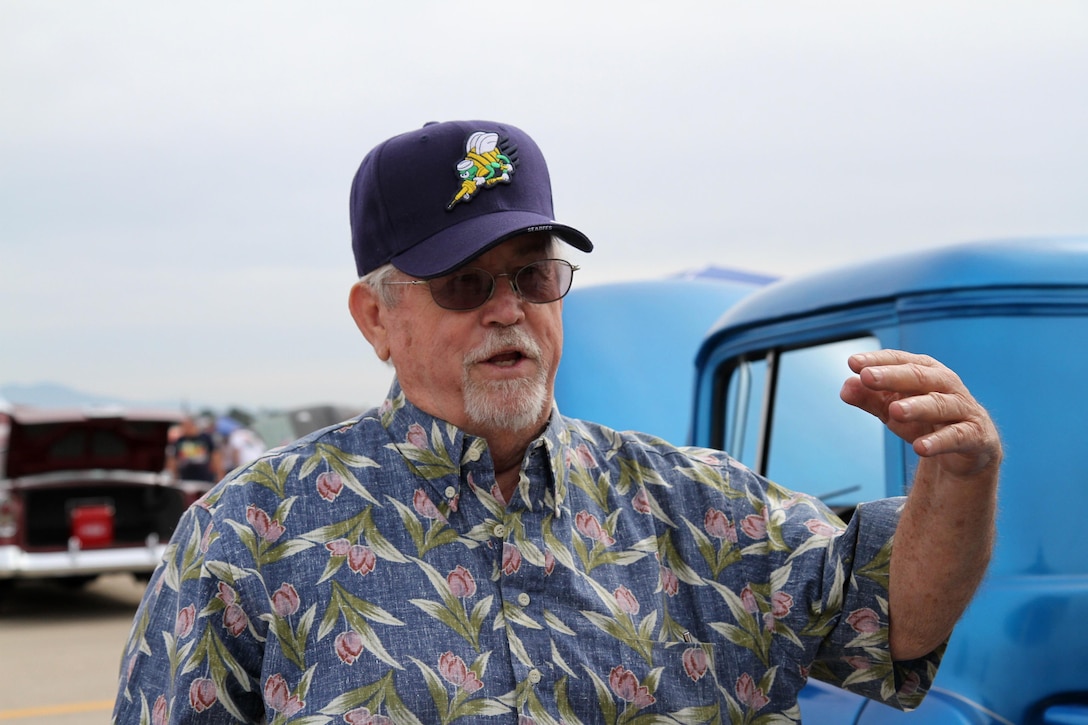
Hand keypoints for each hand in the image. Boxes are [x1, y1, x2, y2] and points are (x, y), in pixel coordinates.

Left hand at [839, 349, 1001, 478]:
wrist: (965, 453)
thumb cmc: (924, 422)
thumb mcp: (892, 410)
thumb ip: (869, 399)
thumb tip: (846, 387)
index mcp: (926, 372)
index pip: (901, 361)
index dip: (878, 360)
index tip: (853, 363)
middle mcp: (947, 385)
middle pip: (920, 377)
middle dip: (893, 376)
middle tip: (867, 377)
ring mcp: (964, 410)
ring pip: (940, 404)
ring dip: (917, 407)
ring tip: (894, 411)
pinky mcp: (977, 437)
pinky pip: (958, 437)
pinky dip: (939, 441)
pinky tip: (920, 448)